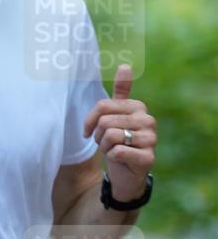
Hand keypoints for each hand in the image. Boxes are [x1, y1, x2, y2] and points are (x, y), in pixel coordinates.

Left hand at [83, 64, 156, 202]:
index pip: (102, 106)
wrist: (126, 173)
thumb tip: (125, 65)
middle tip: (104, 143)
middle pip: (105, 121)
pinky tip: (120, 160)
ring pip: (111, 136)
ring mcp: (151, 139)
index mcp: (138, 107)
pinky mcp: (149, 158)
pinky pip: (117, 152)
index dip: (89, 120)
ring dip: (104, 147)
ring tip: (112, 150)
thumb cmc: (118, 142)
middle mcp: (148, 120)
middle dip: (98, 136)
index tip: (88, 131)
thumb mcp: (115, 116)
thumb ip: (121, 92)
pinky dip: (112, 157)